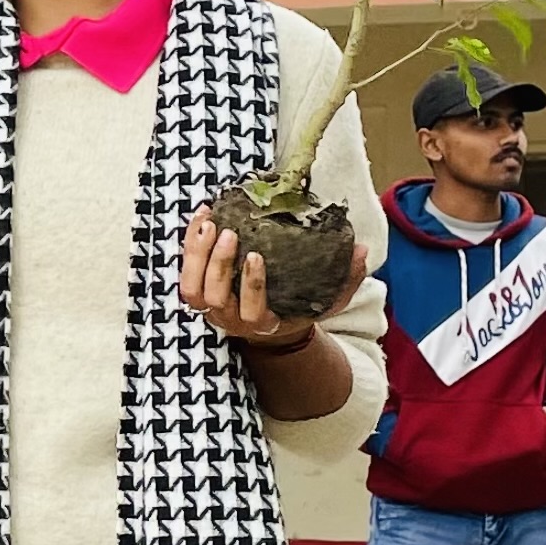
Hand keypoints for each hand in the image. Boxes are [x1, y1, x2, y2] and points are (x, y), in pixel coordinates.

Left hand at [180, 211, 366, 344]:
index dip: (250, 285)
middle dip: (218, 264)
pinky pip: (185, 273)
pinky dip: (189, 244)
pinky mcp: (198, 293)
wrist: (270, 329)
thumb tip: (360, 251)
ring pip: (192, 288)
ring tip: (209, 222)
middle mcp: (231, 321)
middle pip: (214, 296)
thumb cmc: (298, 309)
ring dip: (197, 255)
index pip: (251, 309)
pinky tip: (202, 216)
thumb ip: (346, 279)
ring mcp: (211, 309)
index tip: (256, 256)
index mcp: (262, 323)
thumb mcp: (326, 300)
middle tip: (228, 233)